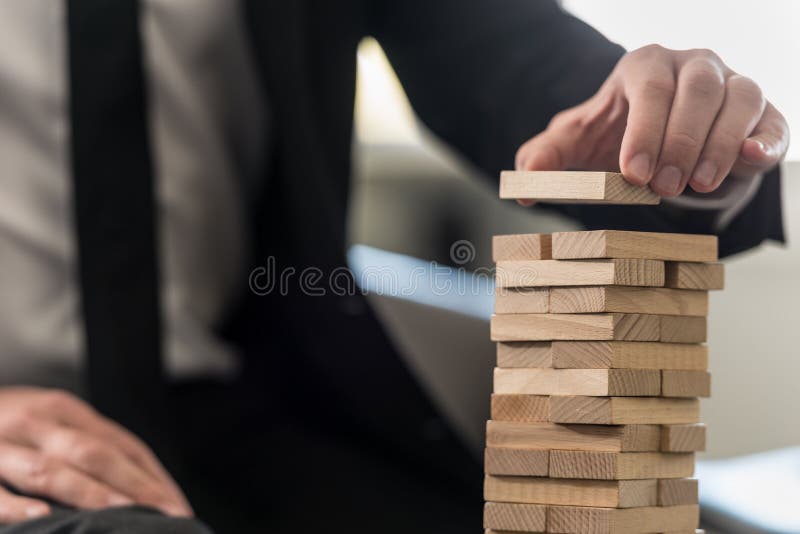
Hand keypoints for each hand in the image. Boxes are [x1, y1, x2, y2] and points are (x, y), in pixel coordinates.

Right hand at [0, 387, 191, 523]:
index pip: (121, 444)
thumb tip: (142, 485)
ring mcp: (1, 442)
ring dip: (89, 495)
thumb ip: (89, 444)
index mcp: (66, 410)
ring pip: (50, 469)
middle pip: (94, 454)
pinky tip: (41, 519)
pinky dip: (14, 506)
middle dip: (134, 488)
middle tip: (165, 518)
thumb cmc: (8, 422)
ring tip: (123, 516)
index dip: (152, 477)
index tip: (178, 508)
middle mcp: (38, 421)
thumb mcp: (51, 420)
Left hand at [515, 45, 788, 199]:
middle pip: (698, 90)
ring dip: (719, 145)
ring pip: (740, 99)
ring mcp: (732, 84)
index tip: (634, 173)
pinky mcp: (762, 114)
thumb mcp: (577, 143)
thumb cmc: (616, 136)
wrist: (658, 142)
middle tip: (661, 188)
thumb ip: (546, 156)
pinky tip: (750, 160)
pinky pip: (773, 121)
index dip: (644, 129)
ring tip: (695, 186)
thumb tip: (525, 178)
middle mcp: (694, 65)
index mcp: (646, 65)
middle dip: (680, 141)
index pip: (650, 86)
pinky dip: (766, 141)